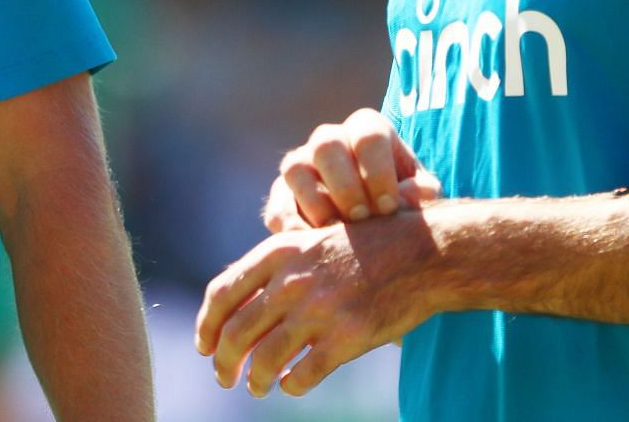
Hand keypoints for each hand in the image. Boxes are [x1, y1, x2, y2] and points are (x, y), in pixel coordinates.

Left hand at [196, 217, 437, 397]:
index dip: (207, 325)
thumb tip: (237, 306)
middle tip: (224, 377)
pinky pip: (303, 375)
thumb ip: (277, 267)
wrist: (424, 252)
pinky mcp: (347, 338)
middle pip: (236, 333)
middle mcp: (292, 281)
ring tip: (256, 387)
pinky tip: (292, 385)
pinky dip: (292, 385)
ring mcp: (319, 310)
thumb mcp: (312, 241)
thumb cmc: (367, 246)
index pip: (222, 293)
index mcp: (279, 252)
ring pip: (265, 360)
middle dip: (224, 362)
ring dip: (254, 380)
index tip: (204, 345)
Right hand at [263, 108, 441, 231]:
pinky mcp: (282, 197)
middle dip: (344, 184)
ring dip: (315, 203)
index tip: (389, 207)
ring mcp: (302, 165)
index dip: (377, 170)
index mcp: (367, 130)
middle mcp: (330, 140)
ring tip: (337, 233)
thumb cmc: (404, 203)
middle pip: (325, 143)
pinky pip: (277, 208)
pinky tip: (316, 249)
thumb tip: (409, 196)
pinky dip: (293, 229)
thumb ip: (420, 195)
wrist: (380, 227)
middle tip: (361, 217)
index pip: (368, 133)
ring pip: (294, 168)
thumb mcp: (420, 198)